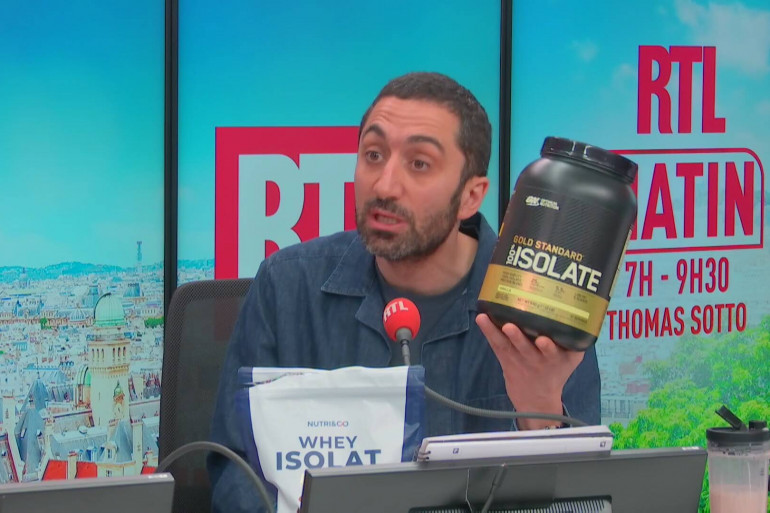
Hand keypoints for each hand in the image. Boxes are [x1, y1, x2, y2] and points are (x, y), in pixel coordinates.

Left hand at [476, 313, 584, 429]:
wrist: (537, 399)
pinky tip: (481, 319)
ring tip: (486, 320)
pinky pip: (496, 345)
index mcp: (555, 360)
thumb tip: (580, 313)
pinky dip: (488, 331)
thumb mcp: (572, 359)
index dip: (548, 347)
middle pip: (526, 349)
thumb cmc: (556, 370)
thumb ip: (576, 340)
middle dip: (519, 338)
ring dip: (497, 332)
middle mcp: (535, 360)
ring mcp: (518, 359)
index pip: (552, 353)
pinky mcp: (505, 359)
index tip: (544, 341)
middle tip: (510, 326)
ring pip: (507, 346)